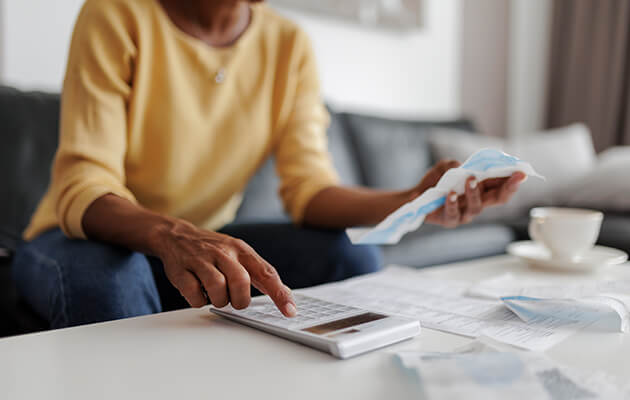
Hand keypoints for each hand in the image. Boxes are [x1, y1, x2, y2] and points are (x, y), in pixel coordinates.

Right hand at [152, 220, 296, 316]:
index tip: (290, 311)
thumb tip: (285, 295)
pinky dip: (199, 301)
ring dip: (219, 301)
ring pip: (217, 288)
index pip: (266, 272)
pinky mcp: (181, 271)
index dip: (280, 294)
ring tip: (216, 296)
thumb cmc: (213, 250)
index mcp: (241, 250)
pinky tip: (199, 292)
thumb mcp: (239, 253)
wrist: (176, 235)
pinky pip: (194, 295)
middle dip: (240, 299)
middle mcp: (223, 252)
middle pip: (241, 281)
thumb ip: (259, 272)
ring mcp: (201, 260)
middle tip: (235, 300)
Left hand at [411, 160, 525, 227]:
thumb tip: (462, 166)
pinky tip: (450, 194)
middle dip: (509, 187)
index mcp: (482, 189)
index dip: (513, 179)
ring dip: (475, 192)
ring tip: (470, 179)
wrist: (416, 196)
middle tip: (515, 177)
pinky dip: (452, 203)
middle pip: (498, 198)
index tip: (523, 172)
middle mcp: (477, 202)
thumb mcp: (445, 167)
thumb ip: (454, 164)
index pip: (502, 185)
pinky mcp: (449, 220)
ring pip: (476, 207)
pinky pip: (453, 214)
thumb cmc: (436, 182)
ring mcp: (464, 213)